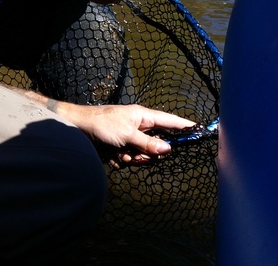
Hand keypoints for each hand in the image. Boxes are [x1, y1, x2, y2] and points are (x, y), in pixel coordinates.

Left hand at [58, 102, 195, 166]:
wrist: (77, 128)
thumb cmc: (101, 124)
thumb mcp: (127, 135)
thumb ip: (148, 143)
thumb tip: (168, 149)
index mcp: (143, 117)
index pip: (170, 121)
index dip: (184, 126)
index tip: (200, 130)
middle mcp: (138, 126)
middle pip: (157, 146)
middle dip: (147, 154)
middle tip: (136, 155)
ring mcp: (130, 137)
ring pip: (143, 155)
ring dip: (133, 159)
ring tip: (120, 154)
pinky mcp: (121, 146)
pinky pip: (130, 158)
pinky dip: (123, 160)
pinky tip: (112, 156)